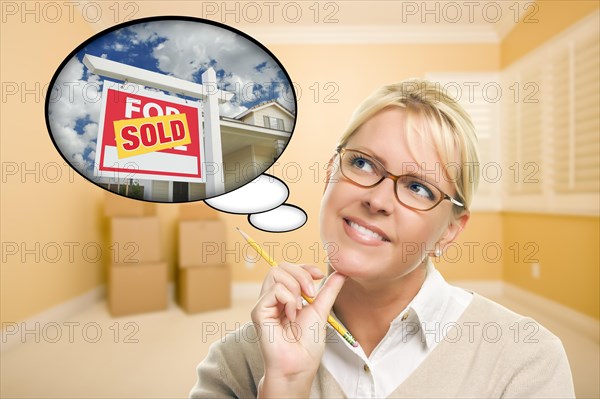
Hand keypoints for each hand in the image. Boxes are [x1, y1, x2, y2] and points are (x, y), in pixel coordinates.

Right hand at [250, 263, 346, 396]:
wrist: (299, 366)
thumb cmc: (307, 345)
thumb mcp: (321, 310)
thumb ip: (329, 290)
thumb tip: (342, 273)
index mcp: (285, 297)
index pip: (289, 269)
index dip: (304, 267)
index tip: (319, 275)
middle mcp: (272, 298)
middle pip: (281, 266)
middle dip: (301, 274)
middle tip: (311, 294)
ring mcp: (264, 303)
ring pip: (276, 273)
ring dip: (295, 287)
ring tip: (299, 308)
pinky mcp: (259, 311)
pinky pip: (275, 290)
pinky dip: (289, 300)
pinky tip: (290, 317)